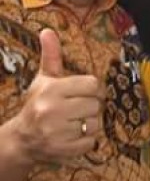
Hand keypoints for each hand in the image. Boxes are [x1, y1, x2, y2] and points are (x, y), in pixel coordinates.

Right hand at [13, 29, 103, 163]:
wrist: (21, 139)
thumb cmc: (38, 104)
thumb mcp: (44, 80)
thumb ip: (52, 56)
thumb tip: (47, 31)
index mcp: (52, 90)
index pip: (92, 84)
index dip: (92, 89)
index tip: (85, 93)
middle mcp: (53, 110)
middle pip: (96, 104)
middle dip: (90, 107)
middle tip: (77, 110)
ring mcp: (57, 132)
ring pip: (95, 124)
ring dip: (89, 124)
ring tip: (74, 123)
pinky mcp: (62, 150)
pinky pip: (91, 142)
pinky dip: (86, 141)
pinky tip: (72, 136)